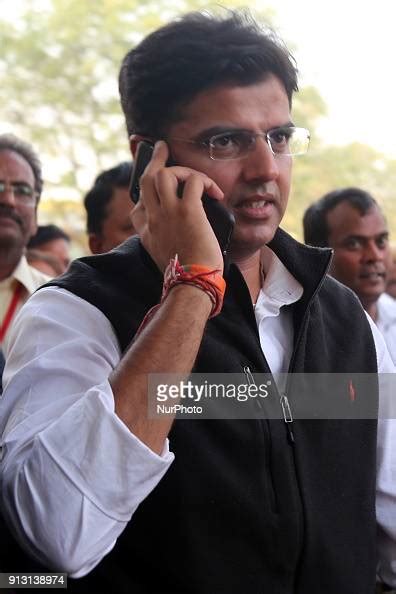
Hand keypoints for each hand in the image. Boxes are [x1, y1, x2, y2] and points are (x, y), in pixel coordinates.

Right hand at [131, 141, 224, 273]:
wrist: (191, 286)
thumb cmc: (186, 278)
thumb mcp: (167, 262)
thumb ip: (168, 247)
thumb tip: (184, 241)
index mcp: (146, 234)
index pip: (137, 209)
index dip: (145, 196)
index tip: (154, 191)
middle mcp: (153, 220)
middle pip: (146, 181)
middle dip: (155, 161)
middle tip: (162, 148)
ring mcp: (168, 213)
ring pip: (165, 174)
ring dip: (183, 170)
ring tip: (198, 176)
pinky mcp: (187, 211)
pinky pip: (194, 182)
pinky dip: (205, 181)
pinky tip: (216, 193)